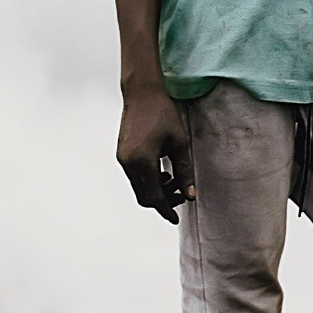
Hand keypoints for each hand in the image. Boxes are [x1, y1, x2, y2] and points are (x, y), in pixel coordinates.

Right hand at [117, 88, 193, 224]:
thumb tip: (190, 194)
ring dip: (156, 189)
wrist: (142, 94)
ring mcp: (123, 159)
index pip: (154, 196)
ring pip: (139, 187)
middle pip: (144, 196)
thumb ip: (184, 171)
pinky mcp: (122, 154)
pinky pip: (134, 176)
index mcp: (142, 161)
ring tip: (173, 178)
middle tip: (181, 194)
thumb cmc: (162, 114)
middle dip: (162, 200)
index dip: (165, 209)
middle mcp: (128, 163)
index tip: (175, 218)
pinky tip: (162, 170)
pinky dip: (148, 179)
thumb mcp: (179, 143)